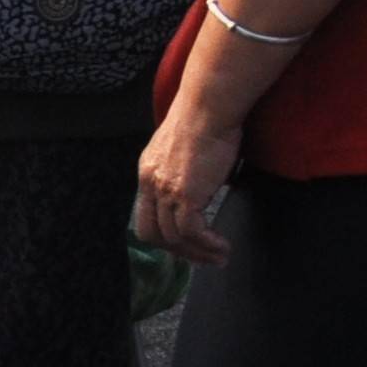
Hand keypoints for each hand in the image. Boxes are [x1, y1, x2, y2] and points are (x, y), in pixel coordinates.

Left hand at [136, 103, 238, 264]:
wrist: (208, 107)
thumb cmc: (207, 120)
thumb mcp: (189, 151)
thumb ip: (190, 172)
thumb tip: (209, 188)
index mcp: (148, 172)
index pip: (144, 215)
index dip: (163, 236)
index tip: (185, 245)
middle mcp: (150, 183)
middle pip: (152, 233)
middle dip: (178, 252)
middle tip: (203, 259)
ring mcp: (165, 189)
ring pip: (173, 237)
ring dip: (198, 252)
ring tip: (219, 256)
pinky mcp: (184, 193)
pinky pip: (192, 231)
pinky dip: (207, 244)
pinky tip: (222, 246)